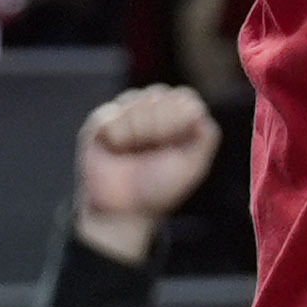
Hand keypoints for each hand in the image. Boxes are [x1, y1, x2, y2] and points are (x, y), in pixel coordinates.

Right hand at [71, 86, 218, 265]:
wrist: (122, 212)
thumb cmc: (159, 189)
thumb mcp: (192, 167)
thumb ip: (206, 136)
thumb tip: (199, 110)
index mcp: (176, 116)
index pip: (184, 97)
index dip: (180, 119)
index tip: (174, 145)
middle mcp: (151, 109)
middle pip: (158, 94)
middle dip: (158, 127)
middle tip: (151, 152)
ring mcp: (125, 113)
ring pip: (134, 100)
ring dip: (136, 132)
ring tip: (131, 153)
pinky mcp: (100, 122)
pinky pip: (110, 114)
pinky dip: (116, 135)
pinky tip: (115, 150)